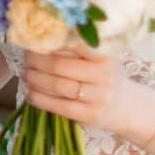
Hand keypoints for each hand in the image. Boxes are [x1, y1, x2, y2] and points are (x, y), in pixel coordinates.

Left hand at [18, 49, 149, 135]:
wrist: (128, 107)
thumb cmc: (106, 78)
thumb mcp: (100, 60)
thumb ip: (76, 50)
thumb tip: (40, 40)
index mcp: (105, 56)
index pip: (74, 45)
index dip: (50, 42)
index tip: (35, 39)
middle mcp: (104, 75)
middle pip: (60, 65)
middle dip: (37, 60)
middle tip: (26, 57)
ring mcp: (98, 97)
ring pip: (57, 85)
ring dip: (35, 79)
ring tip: (26, 74)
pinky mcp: (90, 115)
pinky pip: (58, 106)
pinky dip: (39, 98)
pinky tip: (29, 92)